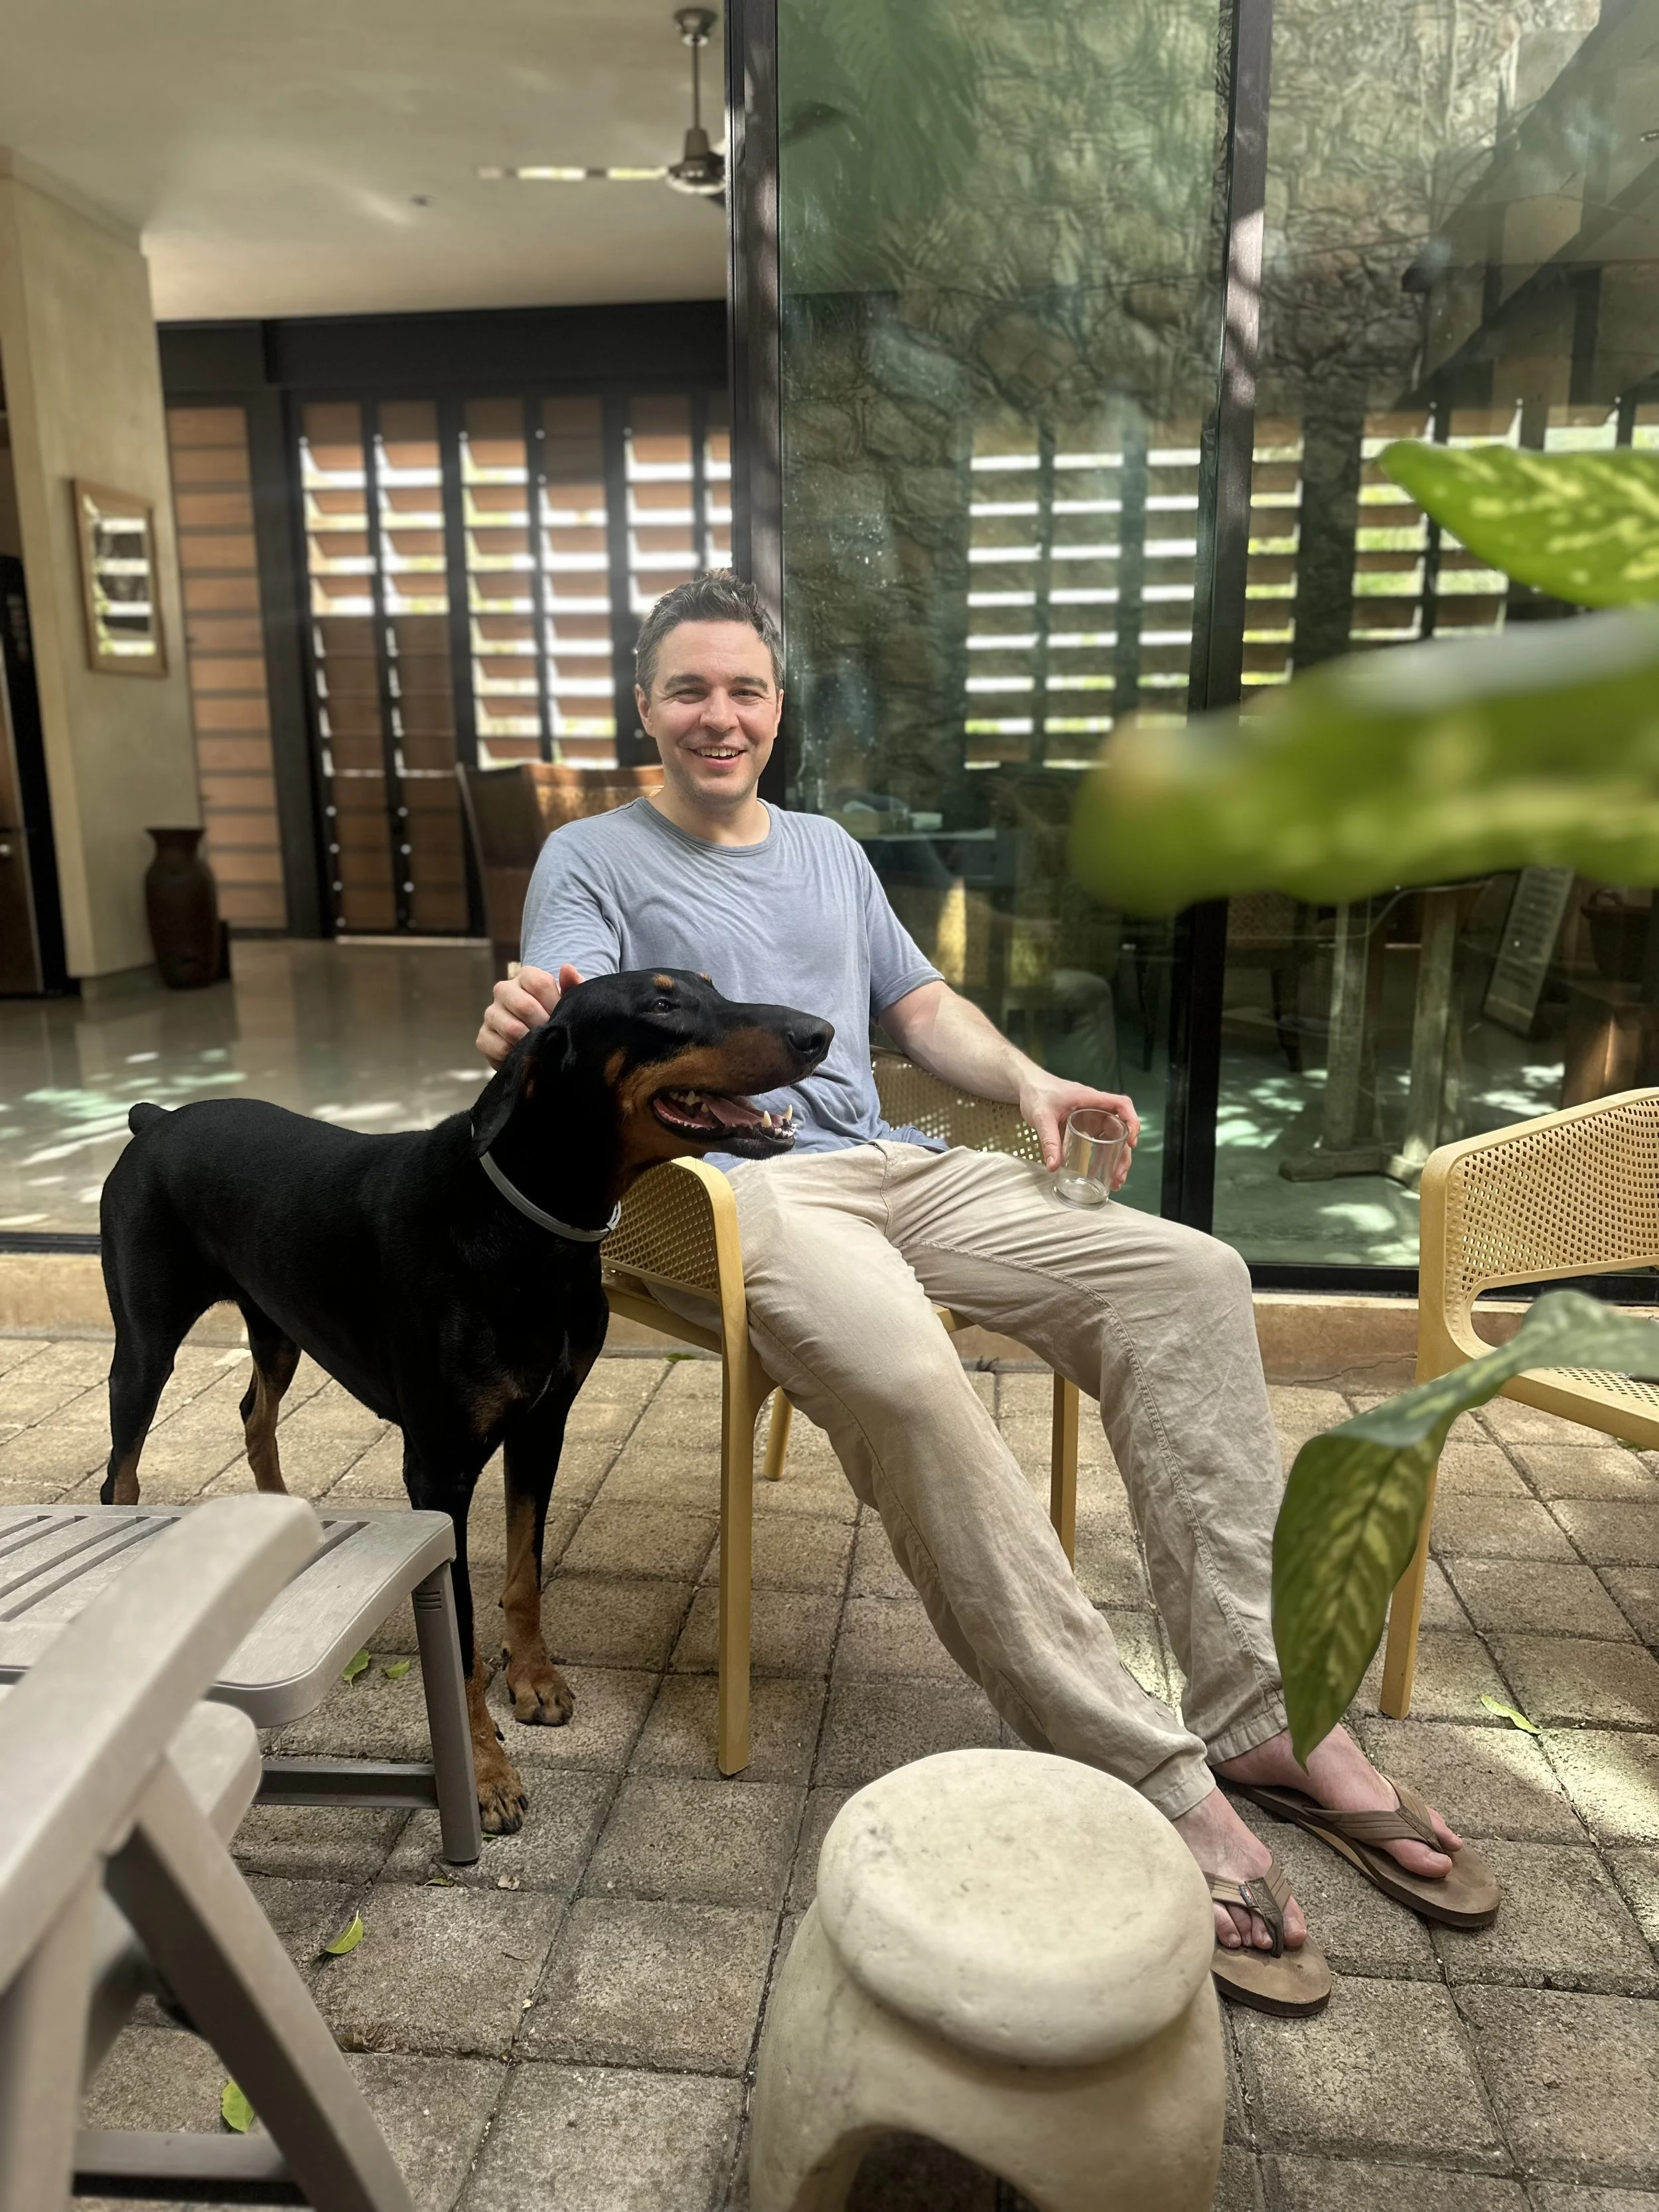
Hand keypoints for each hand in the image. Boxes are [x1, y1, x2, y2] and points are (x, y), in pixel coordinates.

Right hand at [476, 962, 582, 1067]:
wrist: (538, 1042)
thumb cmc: (554, 1015)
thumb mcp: (567, 1001)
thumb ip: (571, 986)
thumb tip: (567, 969)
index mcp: (525, 976)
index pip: (539, 983)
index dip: (554, 1004)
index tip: (562, 1018)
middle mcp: (504, 990)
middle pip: (524, 1006)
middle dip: (543, 1025)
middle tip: (553, 1036)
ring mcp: (491, 1013)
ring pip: (511, 1028)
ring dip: (531, 1041)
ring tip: (541, 1046)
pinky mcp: (483, 1036)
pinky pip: (500, 1048)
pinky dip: (516, 1055)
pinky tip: (525, 1054)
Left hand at [1018, 1074, 1139, 1186]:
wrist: (1028, 1087)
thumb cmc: (1037, 1093)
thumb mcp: (1042, 1118)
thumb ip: (1049, 1141)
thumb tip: (1054, 1167)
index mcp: (1090, 1099)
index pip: (1121, 1104)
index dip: (1131, 1121)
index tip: (1131, 1142)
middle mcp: (1095, 1107)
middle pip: (1120, 1128)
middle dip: (1124, 1152)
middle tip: (1119, 1174)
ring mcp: (1091, 1117)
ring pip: (1113, 1136)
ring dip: (1117, 1157)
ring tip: (1115, 1180)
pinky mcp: (1085, 1125)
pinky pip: (1100, 1139)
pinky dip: (1104, 1155)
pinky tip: (1103, 1171)